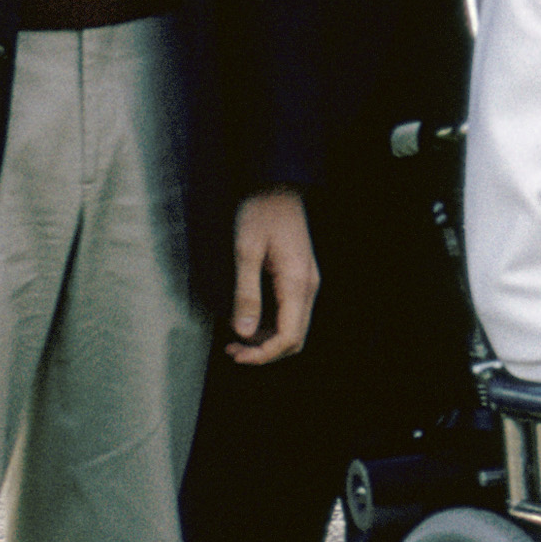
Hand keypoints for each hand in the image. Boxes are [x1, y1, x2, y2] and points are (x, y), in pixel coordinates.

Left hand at [223, 188, 317, 363]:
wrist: (277, 187)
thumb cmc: (260, 213)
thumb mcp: (245, 252)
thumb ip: (246, 294)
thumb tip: (242, 333)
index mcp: (296, 283)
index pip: (289, 337)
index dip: (263, 354)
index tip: (236, 354)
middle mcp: (308, 287)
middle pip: (295, 338)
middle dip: (264, 352)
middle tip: (232, 349)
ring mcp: (306, 282)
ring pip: (293, 328)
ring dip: (266, 340)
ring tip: (235, 337)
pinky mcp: (300, 278)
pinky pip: (291, 313)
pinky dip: (271, 325)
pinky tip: (248, 319)